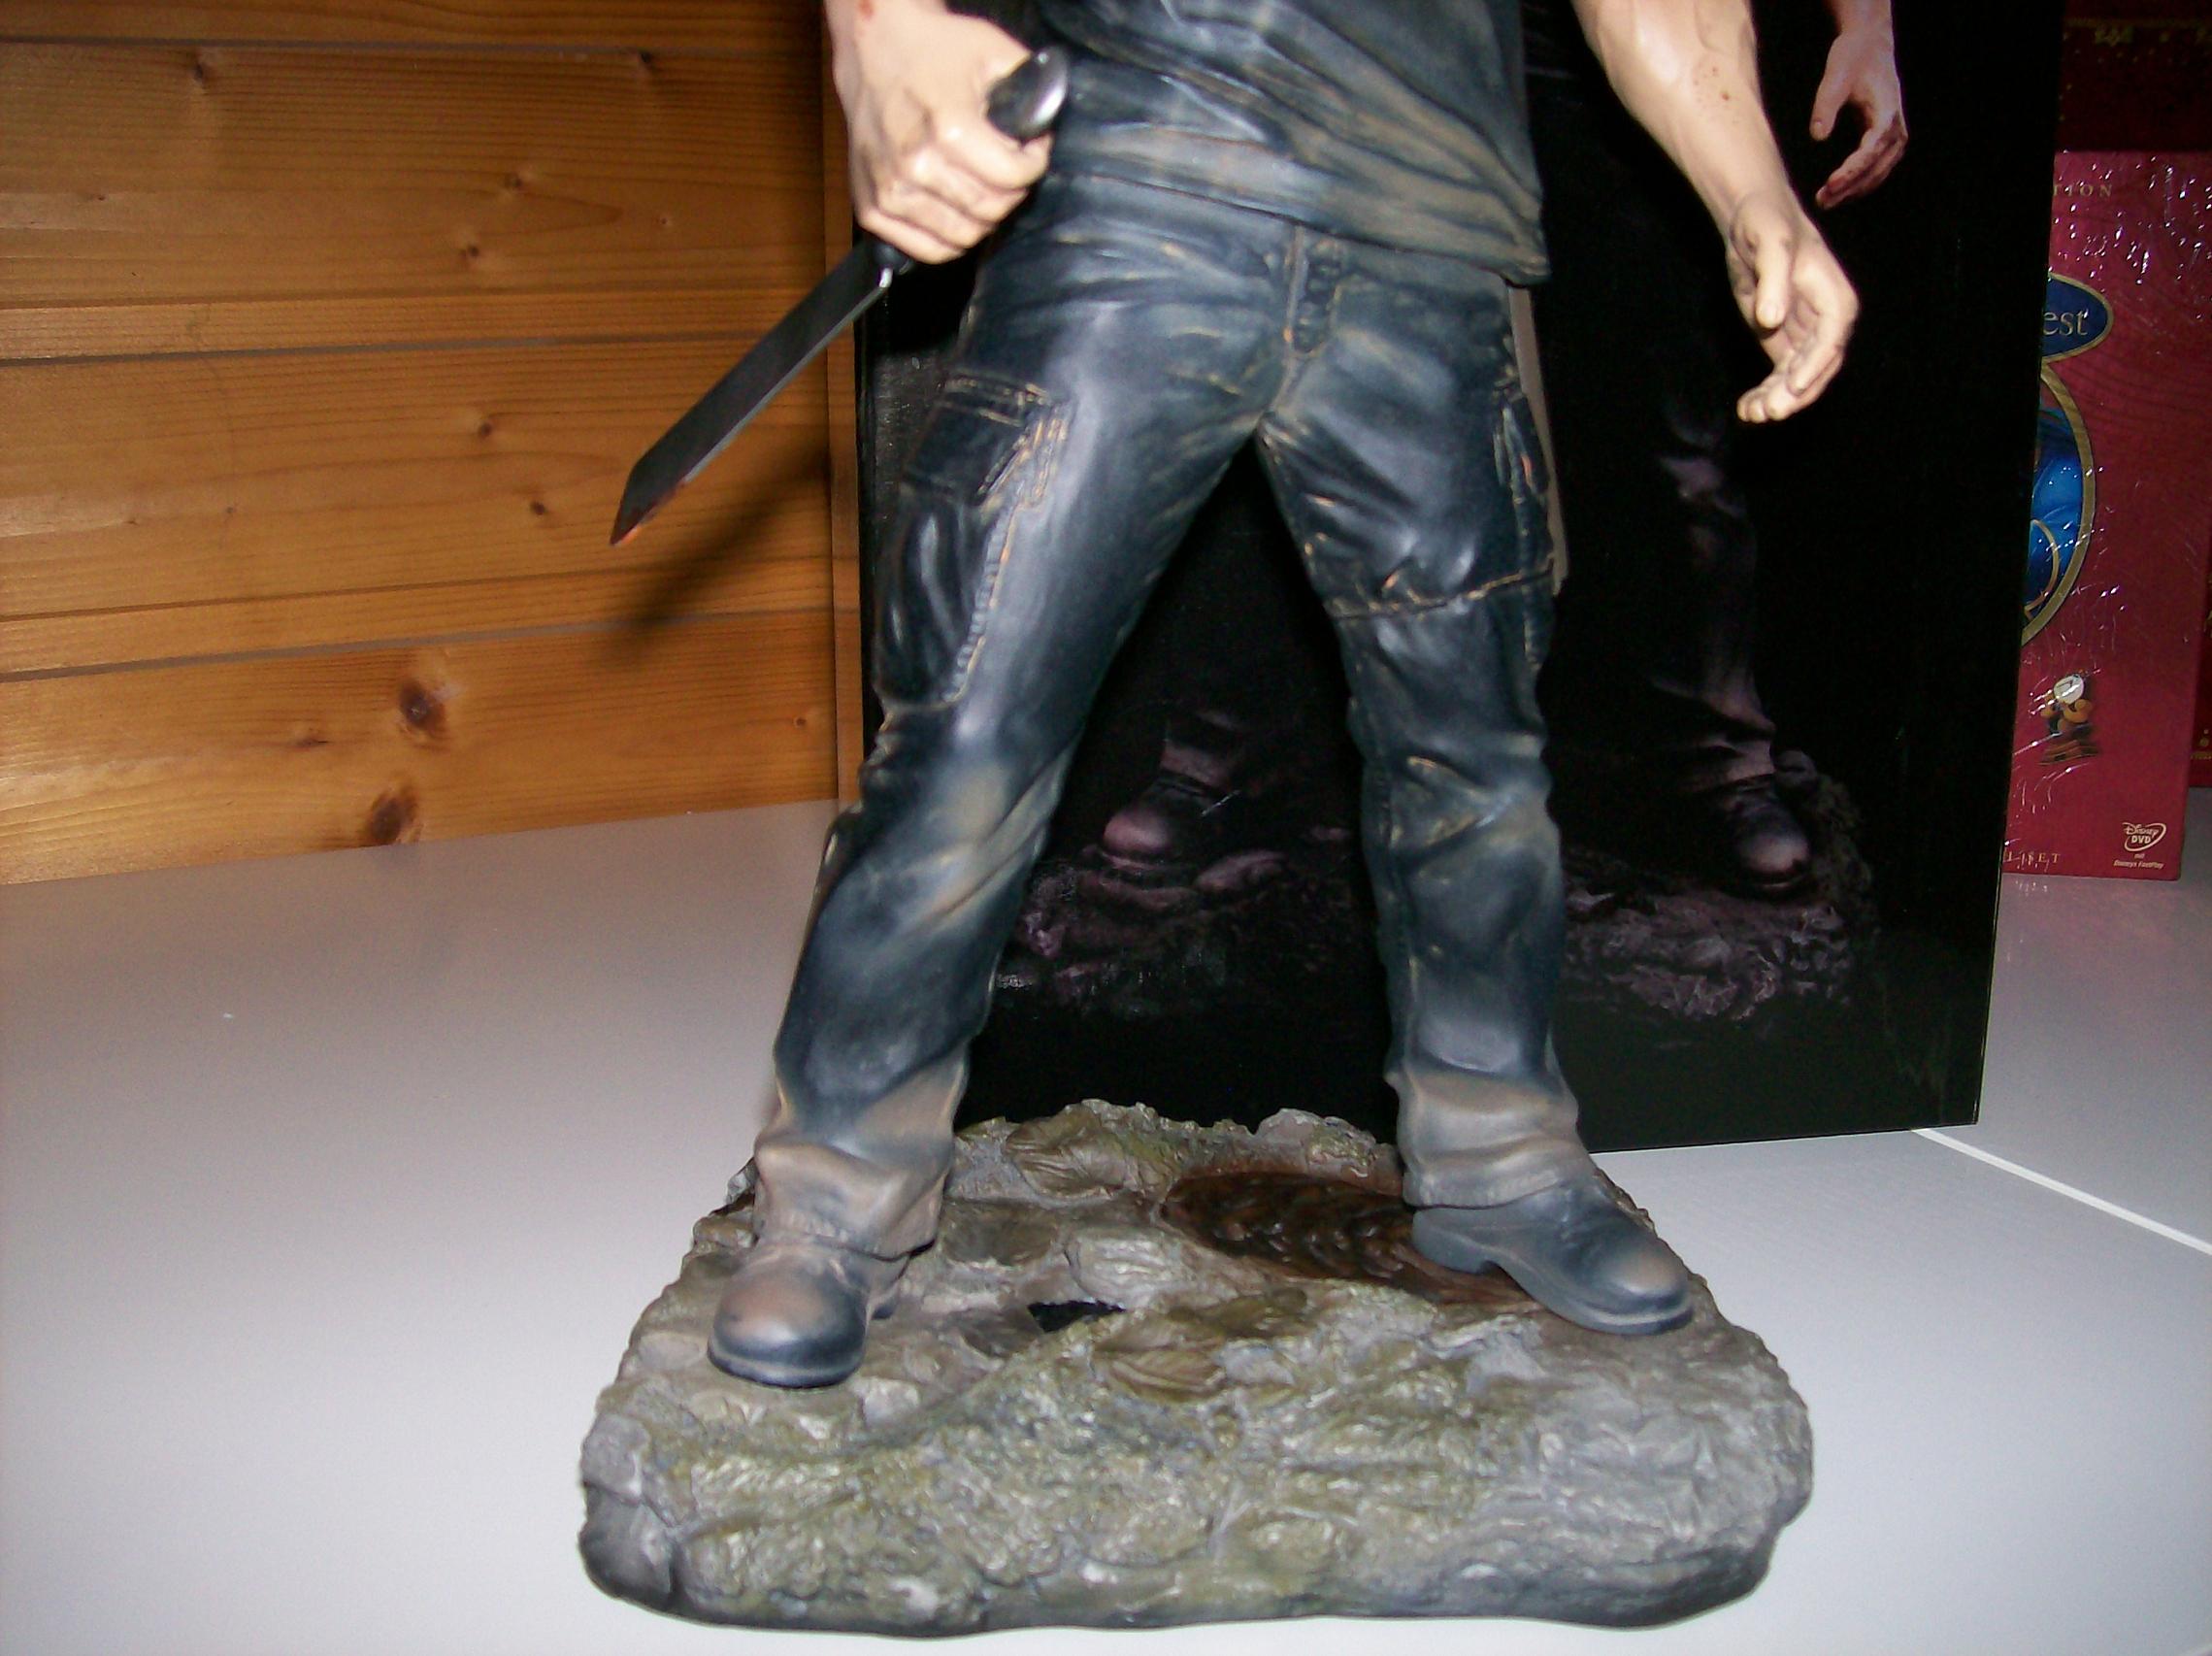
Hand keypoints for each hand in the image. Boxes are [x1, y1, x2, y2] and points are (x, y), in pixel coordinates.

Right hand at [830, 0, 1050, 263]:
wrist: (874, 51)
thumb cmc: (934, 51)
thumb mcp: (993, 51)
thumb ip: (1030, 90)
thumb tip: (1047, 128)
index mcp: (947, 129)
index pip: (1012, 178)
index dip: (1033, 165)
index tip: (1031, 152)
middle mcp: (915, 166)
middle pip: (990, 212)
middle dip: (1011, 192)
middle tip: (1007, 169)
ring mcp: (890, 192)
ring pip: (963, 237)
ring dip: (982, 217)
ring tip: (981, 187)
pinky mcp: (872, 209)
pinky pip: (929, 250)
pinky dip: (950, 238)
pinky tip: (956, 209)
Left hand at [1724, 192, 1857, 421]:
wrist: (1752, 221)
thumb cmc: (1766, 223)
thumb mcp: (1769, 243)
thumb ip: (1773, 279)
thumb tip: (1771, 318)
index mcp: (1834, 298)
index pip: (1831, 339)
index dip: (1815, 366)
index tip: (1793, 387)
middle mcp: (1827, 323)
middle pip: (1818, 367)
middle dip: (1795, 393)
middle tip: (1768, 412)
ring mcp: (1805, 336)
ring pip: (1799, 378)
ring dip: (1779, 400)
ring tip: (1751, 413)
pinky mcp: (1783, 342)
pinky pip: (1780, 376)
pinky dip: (1766, 393)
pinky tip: (1747, 407)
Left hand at [1810, 25, 1907, 207]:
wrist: (1869, 47)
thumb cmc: (1851, 60)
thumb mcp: (1834, 77)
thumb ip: (1825, 107)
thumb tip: (1817, 136)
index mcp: (1887, 113)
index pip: (1870, 151)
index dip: (1851, 171)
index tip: (1830, 185)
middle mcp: (1896, 129)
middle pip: (1875, 168)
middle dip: (1849, 187)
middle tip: (1821, 201)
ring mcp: (1895, 137)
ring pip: (1877, 173)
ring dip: (1853, 190)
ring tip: (1825, 202)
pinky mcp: (1888, 141)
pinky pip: (1876, 170)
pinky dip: (1859, 183)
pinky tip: (1839, 193)